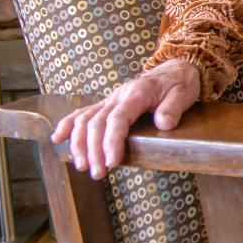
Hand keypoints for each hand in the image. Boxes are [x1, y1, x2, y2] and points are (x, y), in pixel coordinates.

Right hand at [50, 58, 199, 179]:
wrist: (175, 70)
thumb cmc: (179, 84)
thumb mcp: (184, 93)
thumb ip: (173, 108)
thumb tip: (163, 123)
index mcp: (137, 93)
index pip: (119, 119)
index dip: (112, 141)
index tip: (112, 161)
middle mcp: (119, 96)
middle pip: (97, 122)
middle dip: (94, 150)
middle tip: (98, 173)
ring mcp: (110, 100)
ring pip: (85, 119)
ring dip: (79, 144)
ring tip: (82, 166)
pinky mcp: (106, 104)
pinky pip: (82, 113)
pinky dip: (68, 125)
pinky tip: (58, 139)